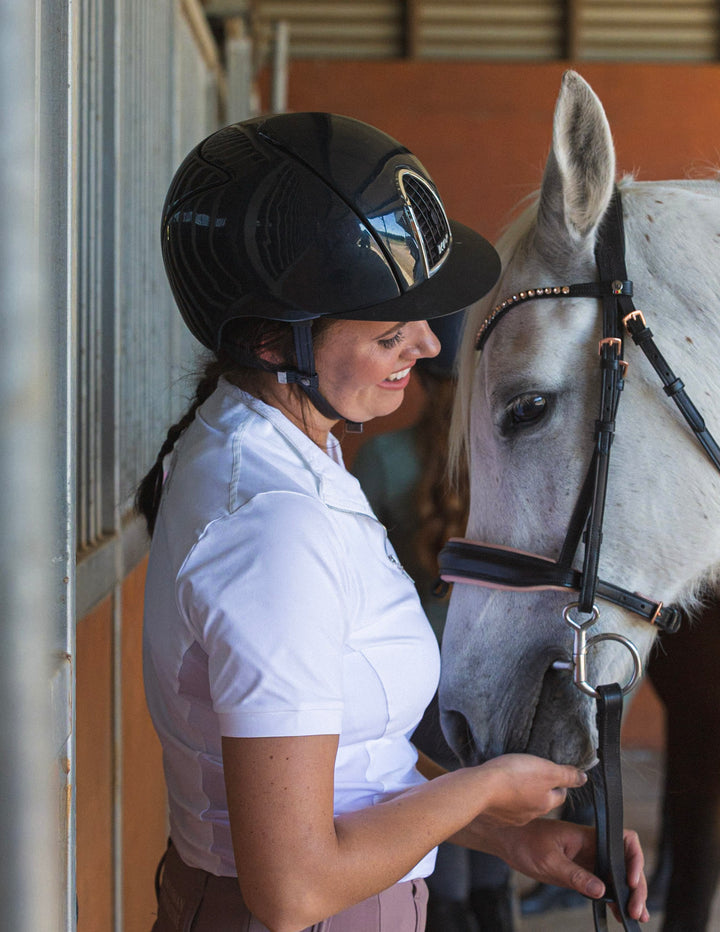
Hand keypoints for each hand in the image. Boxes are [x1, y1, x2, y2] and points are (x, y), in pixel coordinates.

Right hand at [473, 753, 587, 825]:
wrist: (479, 789)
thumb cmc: (513, 776)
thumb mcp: (546, 770)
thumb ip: (566, 775)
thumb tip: (583, 778)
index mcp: (546, 804)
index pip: (560, 795)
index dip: (559, 782)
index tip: (554, 773)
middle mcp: (531, 814)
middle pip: (541, 801)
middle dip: (540, 790)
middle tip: (533, 774)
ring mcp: (511, 817)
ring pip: (523, 805)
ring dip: (521, 795)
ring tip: (513, 780)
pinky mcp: (494, 815)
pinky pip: (504, 808)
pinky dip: (504, 800)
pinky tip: (498, 790)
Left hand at [480, 818, 649, 922]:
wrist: (508, 840)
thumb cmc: (525, 841)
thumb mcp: (548, 860)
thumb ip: (574, 875)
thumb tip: (601, 891)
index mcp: (588, 837)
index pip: (625, 840)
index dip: (634, 859)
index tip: (630, 881)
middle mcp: (593, 847)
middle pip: (626, 863)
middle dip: (636, 886)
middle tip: (636, 910)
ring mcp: (589, 860)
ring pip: (618, 876)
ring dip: (629, 895)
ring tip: (635, 917)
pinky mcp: (582, 872)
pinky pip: (605, 885)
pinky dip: (615, 899)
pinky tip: (620, 914)